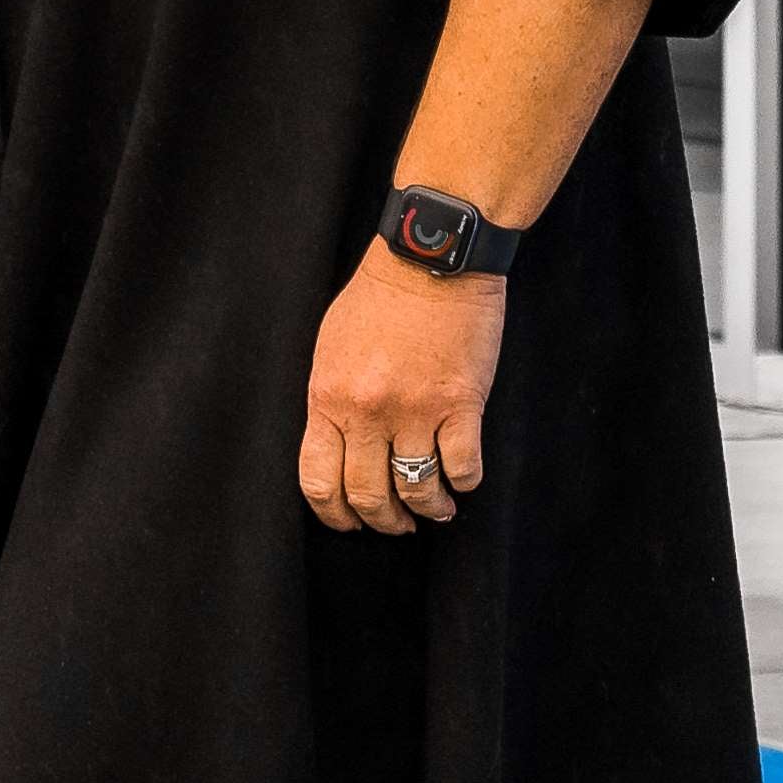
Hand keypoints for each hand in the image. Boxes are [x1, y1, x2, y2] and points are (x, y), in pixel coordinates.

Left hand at [298, 239, 501, 542]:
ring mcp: (415, 409)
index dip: (335, 515)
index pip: (319, 481)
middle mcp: (367, 412)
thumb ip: (331, 401)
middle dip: (385, 522)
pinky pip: (462, 467)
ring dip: (428, 510)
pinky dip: (463, 483)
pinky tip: (463, 480)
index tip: (351, 522)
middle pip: (369, 496)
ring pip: (417, 490)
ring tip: (437, 509)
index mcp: (328, 398)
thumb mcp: (332, 349)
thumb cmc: (380, 298)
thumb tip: (337, 450)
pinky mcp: (460, 403)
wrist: (430, 258)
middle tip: (398, 525)